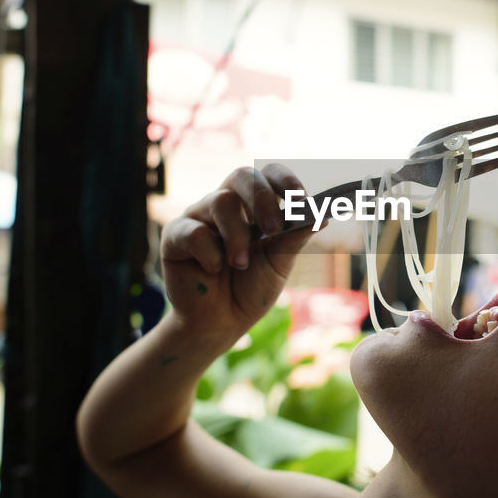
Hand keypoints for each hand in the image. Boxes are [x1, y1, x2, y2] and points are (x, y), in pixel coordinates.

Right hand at [160, 164, 313, 340]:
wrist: (221, 323)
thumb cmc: (250, 289)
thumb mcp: (279, 264)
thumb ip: (295, 238)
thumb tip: (323, 215)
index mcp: (253, 207)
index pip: (267, 175)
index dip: (284, 180)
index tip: (300, 198)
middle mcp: (225, 204)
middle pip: (242, 175)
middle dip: (261, 199)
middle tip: (273, 229)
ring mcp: (199, 217)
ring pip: (220, 201)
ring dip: (237, 236)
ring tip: (240, 264)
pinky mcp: (175, 236)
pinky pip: (194, 231)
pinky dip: (210, 253)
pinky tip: (213, 269)